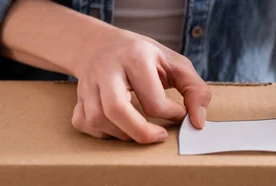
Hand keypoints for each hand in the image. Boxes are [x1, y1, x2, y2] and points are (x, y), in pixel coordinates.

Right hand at [70, 29, 210, 143]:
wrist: (103, 45)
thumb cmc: (145, 57)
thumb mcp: (176, 64)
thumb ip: (196, 90)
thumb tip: (198, 122)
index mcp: (135, 57)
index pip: (154, 100)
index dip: (172, 114)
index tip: (179, 113)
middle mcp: (107, 68)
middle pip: (116, 110)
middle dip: (141, 133)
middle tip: (159, 136)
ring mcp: (88, 83)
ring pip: (98, 120)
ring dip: (123, 133)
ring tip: (141, 129)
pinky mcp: (77, 97)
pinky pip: (83, 123)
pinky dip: (102, 132)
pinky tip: (119, 126)